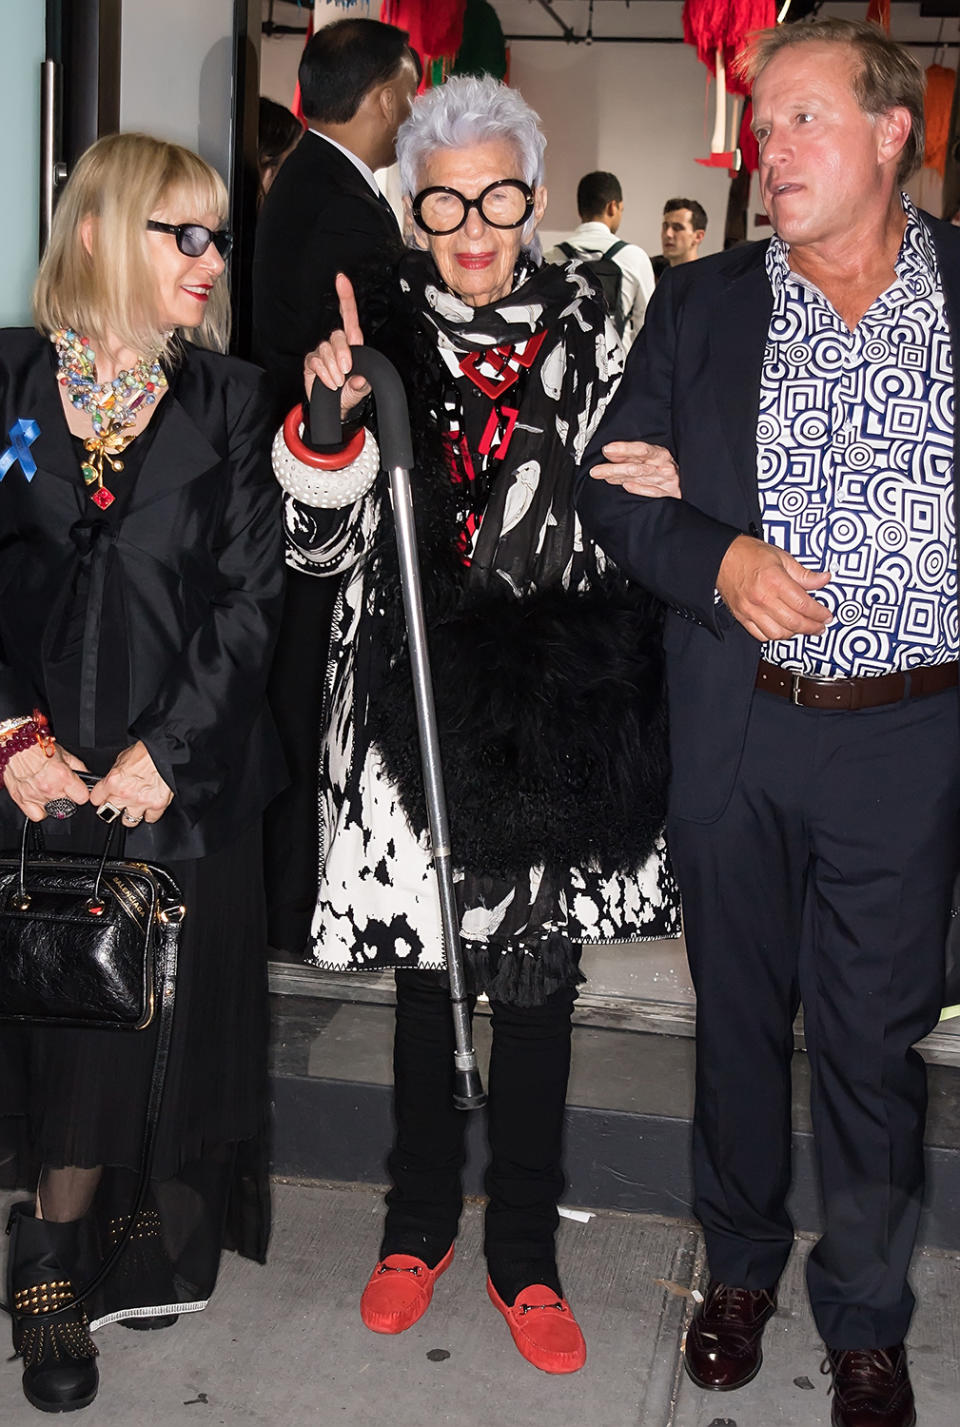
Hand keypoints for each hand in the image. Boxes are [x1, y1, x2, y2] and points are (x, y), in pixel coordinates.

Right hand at [3, 743, 89, 822]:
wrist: (15, 749)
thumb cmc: (37, 748)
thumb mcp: (64, 753)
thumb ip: (79, 767)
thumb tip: (88, 777)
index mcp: (62, 776)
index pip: (82, 797)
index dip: (81, 793)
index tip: (78, 790)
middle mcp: (50, 788)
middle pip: (69, 804)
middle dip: (67, 796)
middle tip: (60, 786)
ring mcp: (36, 796)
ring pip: (54, 810)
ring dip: (54, 801)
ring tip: (48, 788)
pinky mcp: (23, 800)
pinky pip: (38, 815)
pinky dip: (41, 810)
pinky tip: (40, 799)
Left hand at [89, 741, 172, 826]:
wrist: (165, 752)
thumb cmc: (145, 752)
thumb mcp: (121, 759)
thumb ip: (114, 775)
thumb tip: (112, 782)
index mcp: (113, 781)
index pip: (96, 799)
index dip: (100, 797)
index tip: (103, 797)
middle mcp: (125, 794)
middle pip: (107, 813)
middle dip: (112, 808)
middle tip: (117, 804)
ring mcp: (141, 802)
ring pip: (128, 821)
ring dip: (131, 814)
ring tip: (134, 806)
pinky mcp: (157, 805)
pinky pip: (150, 818)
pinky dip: (150, 814)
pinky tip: (150, 805)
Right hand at [303, 273, 370, 419]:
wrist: (336, 409)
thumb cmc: (350, 394)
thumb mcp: (363, 390)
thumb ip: (363, 383)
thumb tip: (359, 378)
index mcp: (354, 345)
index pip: (349, 317)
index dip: (346, 297)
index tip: (341, 280)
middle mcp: (338, 345)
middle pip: (338, 336)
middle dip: (342, 353)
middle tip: (346, 370)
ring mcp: (323, 352)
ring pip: (326, 350)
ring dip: (332, 368)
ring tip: (338, 382)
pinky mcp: (312, 361)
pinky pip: (315, 361)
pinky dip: (323, 373)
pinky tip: (329, 382)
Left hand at [589, 441, 680, 497]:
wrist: (687, 480)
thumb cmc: (665, 466)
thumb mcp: (651, 455)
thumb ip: (631, 455)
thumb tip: (609, 452)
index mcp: (659, 453)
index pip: (640, 450)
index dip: (623, 449)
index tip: (607, 450)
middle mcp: (663, 466)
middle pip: (636, 466)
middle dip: (614, 468)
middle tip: (596, 470)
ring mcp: (666, 481)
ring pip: (640, 478)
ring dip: (620, 478)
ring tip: (605, 477)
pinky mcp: (669, 493)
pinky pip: (652, 492)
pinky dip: (639, 489)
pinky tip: (626, 486)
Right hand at [717, 535, 831, 641]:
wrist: (721, 557)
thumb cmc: (749, 554)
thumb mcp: (781, 557)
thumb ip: (803, 573)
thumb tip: (823, 579)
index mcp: (775, 581)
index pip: (803, 604)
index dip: (819, 613)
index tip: (826, 615)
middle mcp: (762, 598)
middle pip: (794, 622)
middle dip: (812, 627)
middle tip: (820, 626)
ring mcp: (751, 610)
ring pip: (778, 633)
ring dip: (794, 633)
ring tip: (802, 628)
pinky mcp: (742, 616)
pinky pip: (761, 635)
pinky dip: (775, 636)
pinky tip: (782, 629)